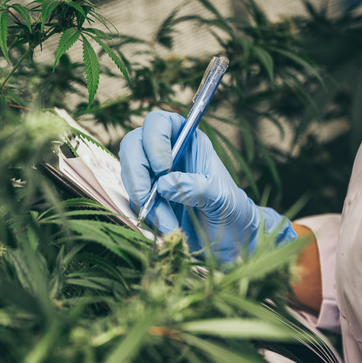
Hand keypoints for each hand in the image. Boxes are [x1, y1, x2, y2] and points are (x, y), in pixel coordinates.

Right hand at [119, 110, 295, 261]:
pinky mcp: (146, 197)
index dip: (154, 140)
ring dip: (142, 199)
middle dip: (137, 174)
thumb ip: (197, 188)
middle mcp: (166, 152)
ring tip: (168, 223)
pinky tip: (165, 226)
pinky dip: (144, 213)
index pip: (159, 123)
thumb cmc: (231, 210)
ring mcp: (153, 175)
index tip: (162, 169)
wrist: (230, 239)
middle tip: (148, 199)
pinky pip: (133, 199)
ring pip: (129, 174)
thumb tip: (164, 184)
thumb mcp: (221, 198)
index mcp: (188, 140)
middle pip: (134, 146)